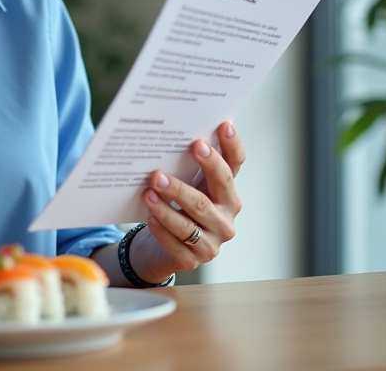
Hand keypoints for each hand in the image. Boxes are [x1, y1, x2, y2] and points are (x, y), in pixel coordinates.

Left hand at [131, 121, 244, 280]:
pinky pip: (176, 243)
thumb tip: (180, 130)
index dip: (231, 145)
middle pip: (215, 192)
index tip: (222, 125)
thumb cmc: (180, 208)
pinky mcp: (193, 260)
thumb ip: (192, 165)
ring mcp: (213, 242)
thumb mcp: (191, 185)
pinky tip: (151, 217)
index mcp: (229, 193)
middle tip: (163, 170)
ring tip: (149, 191)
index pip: (236, 165)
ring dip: (168, 205)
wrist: (166, 247)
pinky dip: (162, 229)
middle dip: (195, 174)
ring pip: (191, 221)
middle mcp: (227, 217)